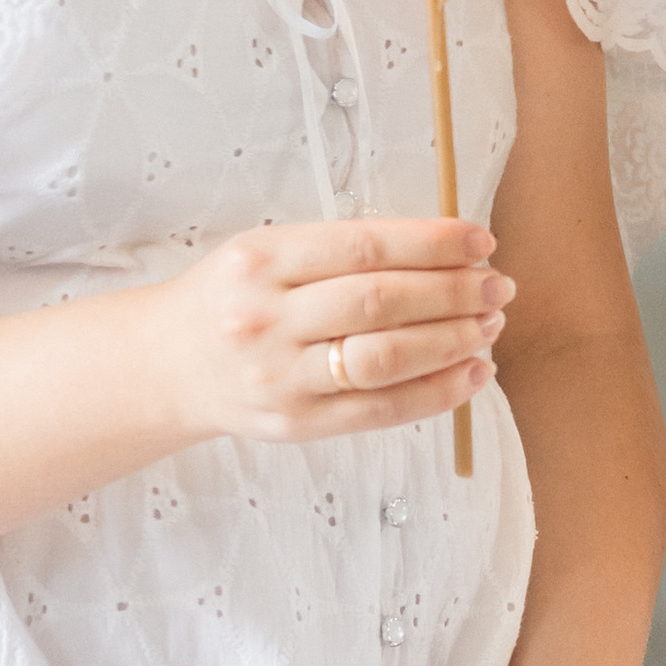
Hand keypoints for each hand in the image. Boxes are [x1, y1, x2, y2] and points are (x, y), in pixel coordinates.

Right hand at [143, 217, 507, 450]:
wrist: (166, 366)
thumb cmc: (233, 298)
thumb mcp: (267, 253)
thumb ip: (341, 251)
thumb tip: (445, 251)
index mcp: (261, 259)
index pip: (363, 247)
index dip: (432, 243)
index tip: (481, 241)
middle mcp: (266, 318)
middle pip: (380, 302)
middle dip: (454, 292)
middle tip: (499, 287)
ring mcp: (280, 377)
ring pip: (386, 358)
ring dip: (452, 340)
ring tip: (489, 325)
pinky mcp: (296, 424)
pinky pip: (381, 410)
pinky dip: (437, 391)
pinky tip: (472, 372)